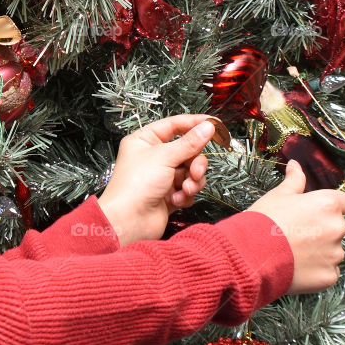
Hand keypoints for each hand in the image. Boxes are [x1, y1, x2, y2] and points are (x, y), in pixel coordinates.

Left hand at [97, 114, 217, 245]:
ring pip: (191, 171)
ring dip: (192, 180)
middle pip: (187, 151)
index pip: (173, 125)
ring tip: (185, 188)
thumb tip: (207, 127)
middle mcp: (152, 157)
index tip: (215, 124)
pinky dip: (185, 194)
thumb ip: (189, 142)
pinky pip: (188, 189)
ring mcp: (161, 177)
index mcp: (144, 141)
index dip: (194, 123)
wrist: (129, 220)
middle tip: (195, 171)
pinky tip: (175, 200)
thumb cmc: (135, 185)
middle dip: (195, 163)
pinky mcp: (168, 195)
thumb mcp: (164, 156)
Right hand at [248, 159, 344, 291]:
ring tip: (292, 252)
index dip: (326, 208)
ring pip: (332, 251)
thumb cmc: (262, 221)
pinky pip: (327, 271)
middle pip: (337, 227)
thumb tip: (296, 165)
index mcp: (327, 204)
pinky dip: (315, 270)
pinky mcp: (329, 275)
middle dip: (321, 230)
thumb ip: (293, 181)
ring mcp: (334, 254)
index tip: (311, 213)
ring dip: (318, 251)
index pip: (343, 202)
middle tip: (295, 234)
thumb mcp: (277, 196)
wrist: (250, 254)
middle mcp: (337, 227)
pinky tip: (295, 267)